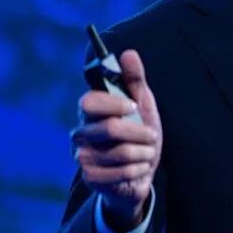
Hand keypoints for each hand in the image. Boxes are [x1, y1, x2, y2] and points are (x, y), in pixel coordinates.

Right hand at [70, 49, 162, 231]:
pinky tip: (138, 169)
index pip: (89, 102)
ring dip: (144, 153)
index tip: (133, 107)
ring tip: (146, 153)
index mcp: (90, 112)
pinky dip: (138, 170)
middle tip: (152, 136)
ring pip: (121, 152)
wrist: (141, 172)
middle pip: (111, 128)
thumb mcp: (142, 105)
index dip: (114, 104)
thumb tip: (129, 53)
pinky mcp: (91, 178)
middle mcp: (80, 133)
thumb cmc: (139, 134)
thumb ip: (134, 80)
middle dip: (140, 132)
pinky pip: (121, 173)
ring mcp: (83, 157)